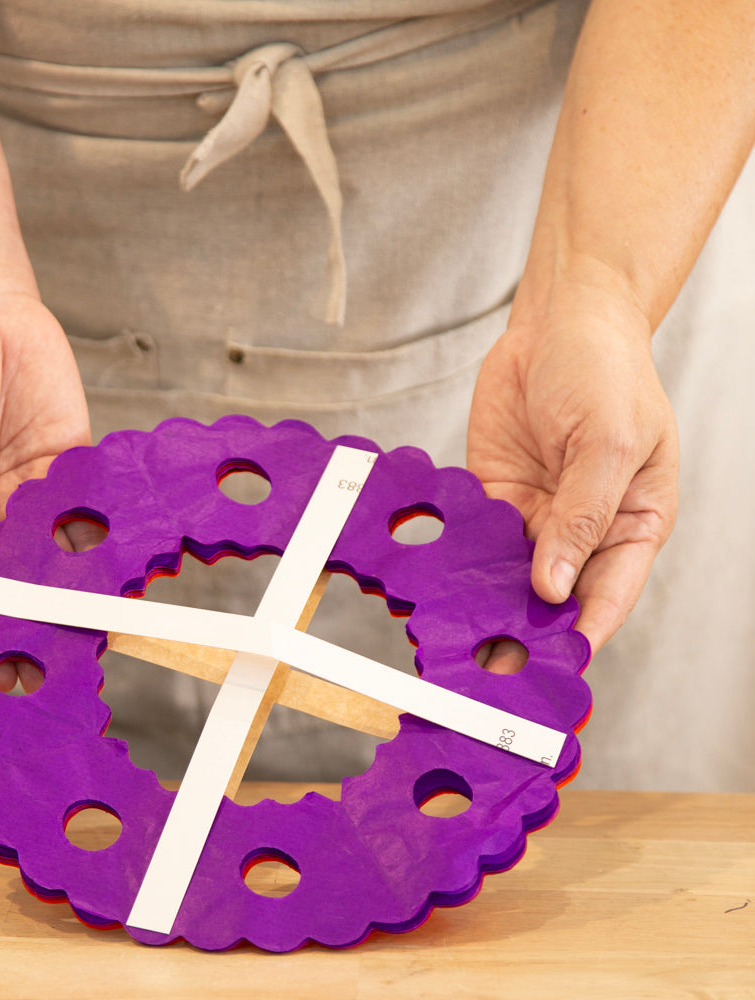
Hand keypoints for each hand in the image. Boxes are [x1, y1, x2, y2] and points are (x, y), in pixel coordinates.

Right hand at [0, 276, 90, 622]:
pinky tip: (108, 555)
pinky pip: (82, 505)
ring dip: (65, 576)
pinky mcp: (67, 462)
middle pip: (5, 570)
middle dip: (27, 603)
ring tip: (87, 609)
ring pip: (47, 547)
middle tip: (52, 636)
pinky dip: (93, 531)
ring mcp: (26, 487)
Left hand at [467, 276, 678, 655]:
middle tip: (492, 666)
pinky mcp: (495, 496)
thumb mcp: (610, 443)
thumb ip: (583, 516)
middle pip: (556, 595)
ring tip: (458, 640)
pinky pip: (476, 539)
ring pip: (511, 574)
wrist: (559, 322)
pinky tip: (439, 586)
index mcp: (632, 522)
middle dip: (526, 629)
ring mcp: (537, 514)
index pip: (609, 593)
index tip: (551, 667)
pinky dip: (460, 561)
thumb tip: (554, 586)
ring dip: (487, 603)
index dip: (581, 632)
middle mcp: (583, 528)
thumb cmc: (606, 372)